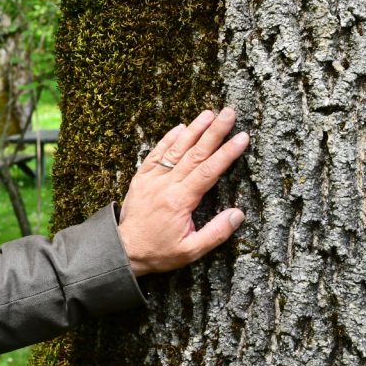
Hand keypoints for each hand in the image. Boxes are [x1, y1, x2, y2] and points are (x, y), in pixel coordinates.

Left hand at [117, 107, 248, 276]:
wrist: (123, 250)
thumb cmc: (159, 252)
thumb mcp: (191, 251)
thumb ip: (216, 232)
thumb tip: (238, 214)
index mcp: (180, 201)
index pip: (209, 171)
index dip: (227, 153)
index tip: (242, 137)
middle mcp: (166, 185)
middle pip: (195, 153)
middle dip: (214, 132)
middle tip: (229, 113)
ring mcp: (152, 179)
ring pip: (176, 149)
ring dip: (193, 130)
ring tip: (208, 113)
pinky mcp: (141, 179)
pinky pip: (155, 155)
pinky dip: (167, 140)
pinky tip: (179, 128)